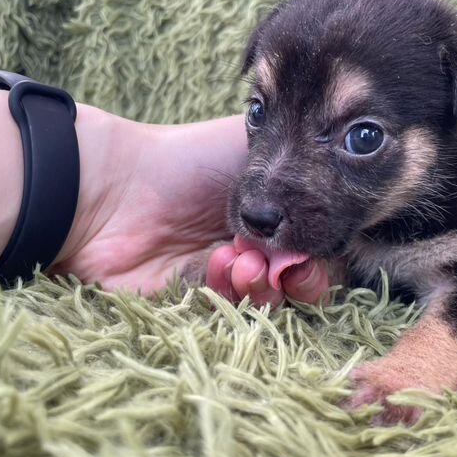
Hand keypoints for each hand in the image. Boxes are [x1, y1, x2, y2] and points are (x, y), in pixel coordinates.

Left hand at [51, 107, 329, 300]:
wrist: (116, 190)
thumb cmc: (188, 161)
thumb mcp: (254, 145)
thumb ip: (301, 162)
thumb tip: (340, 189)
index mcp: (275, 211)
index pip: (320, 242)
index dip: (326, 250)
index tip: (319, 243)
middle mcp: (259, 245)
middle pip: (303, 279)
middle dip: (303, 276)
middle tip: (286, 264)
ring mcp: (229, 275)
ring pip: (272, 300)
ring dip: (265, 283)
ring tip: (241, 259)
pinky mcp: (199, 302)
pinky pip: (233, 310)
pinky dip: (232, 291)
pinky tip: (216, 265)